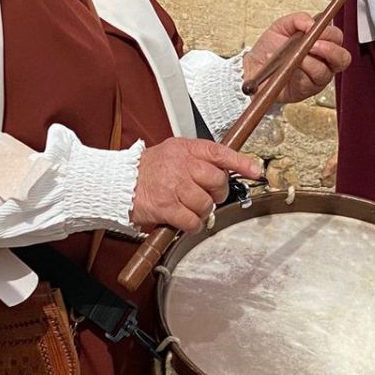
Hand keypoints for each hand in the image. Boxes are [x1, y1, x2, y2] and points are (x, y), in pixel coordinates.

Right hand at [131, 138, 262, 233]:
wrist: (119, 183)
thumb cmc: (147, 169)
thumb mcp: (173, 152)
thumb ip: (198, 158)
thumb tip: (227, 168)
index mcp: (185, 149)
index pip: (220, 152)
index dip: (241, 162)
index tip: (255, 171)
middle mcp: (181, 165)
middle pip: (217, 181)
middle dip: (217, 193)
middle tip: (207, 196)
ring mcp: (173, 186)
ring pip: (206, 204)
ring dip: (201, 211)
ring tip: (189, 207)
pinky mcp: (166, 207)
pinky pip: (192, 220)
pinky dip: (192, 225)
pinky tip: (184, 220)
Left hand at [243, 13, 352, 103]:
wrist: (254, 66)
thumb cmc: (270, 47)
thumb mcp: (282, 26)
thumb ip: (298, 19)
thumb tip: (311, 22)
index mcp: (321, 43)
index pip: (337, 38)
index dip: (330, 34)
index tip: (317, 30)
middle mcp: (324, 61)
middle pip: (342, 58)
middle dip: (330, 50)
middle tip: (313, 45)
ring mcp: (317, 78)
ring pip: (325, 72)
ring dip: (310, 62)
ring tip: (296, 56)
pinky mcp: (307, 90)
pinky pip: (310, 83)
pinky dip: (299, 73)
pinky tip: (288, 66)